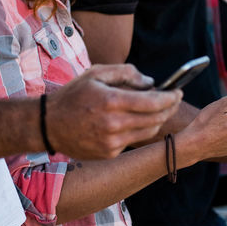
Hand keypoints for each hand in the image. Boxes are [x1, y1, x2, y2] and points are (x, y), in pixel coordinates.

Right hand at [46, 64, 180, 159]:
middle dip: (169, 108)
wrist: (48, 125)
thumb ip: (125, 72)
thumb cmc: (73, 95)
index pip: (153, 102)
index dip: (170, 97)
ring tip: (159, 110)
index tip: (178, 92)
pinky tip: (135, 121)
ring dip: (158, 120)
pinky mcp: (109, 153)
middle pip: (155, 119)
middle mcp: (113, 124)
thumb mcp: (96, 73)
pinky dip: (138, 129)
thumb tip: (150, 82)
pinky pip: (133, 140)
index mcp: (111, 101)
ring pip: (148, 131)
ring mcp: (111, 142)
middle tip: (174, 100)